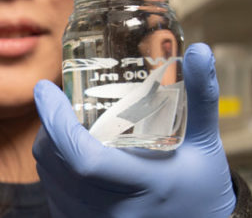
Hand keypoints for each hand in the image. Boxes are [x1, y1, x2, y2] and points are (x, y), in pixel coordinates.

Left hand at [33, 43, 235, 217]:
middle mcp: (114, 210)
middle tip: (55, 100)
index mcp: (144, 186)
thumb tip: (199, 50)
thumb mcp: (205, 144)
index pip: (84, 158)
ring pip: (50, 178)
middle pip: (58, 163)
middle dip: (50, 126)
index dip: (56, 122)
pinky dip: (54, 169)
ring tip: (62, 121)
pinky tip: (68, 152)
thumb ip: (202, 97)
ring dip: (49, 145)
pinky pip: (53, 195)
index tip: (46, 89)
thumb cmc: (201, 188)